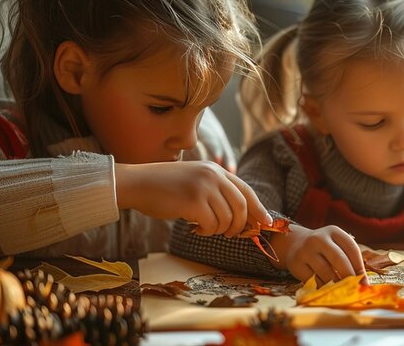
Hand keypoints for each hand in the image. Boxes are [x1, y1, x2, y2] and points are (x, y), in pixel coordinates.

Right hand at [114, 161, 270, 236]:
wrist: (137, 183)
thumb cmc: (165, 187)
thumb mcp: (196, 180)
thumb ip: (216, 190)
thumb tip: (241, 215)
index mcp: (216, 170)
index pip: (246, 190)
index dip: (258, 209)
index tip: (266, 223)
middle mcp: (214, 175)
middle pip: (242, 208)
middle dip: (239, 226)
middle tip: (229, 234)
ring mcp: (204, 188)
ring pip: (228, 219)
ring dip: (219, 230)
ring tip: (204, 228)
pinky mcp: (193, 202)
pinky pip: (212, 225)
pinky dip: (206, 232)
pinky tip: (194, 228)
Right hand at [267, 224, 366, 283]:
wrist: (295, 244)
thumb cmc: (324, 248)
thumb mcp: (336, 245)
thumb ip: (349, 258)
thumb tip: (363, 283)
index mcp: (333, 231)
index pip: (351, 248)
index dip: (360, 266)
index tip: (364, 281)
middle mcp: (318, 238)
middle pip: (339, 259)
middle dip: (349, 276)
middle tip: (355, 289)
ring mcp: (305, 251)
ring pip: (326, 272)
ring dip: (336, 284)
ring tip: (342, 291)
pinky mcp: (296, 264)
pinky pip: (313, 280)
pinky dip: (323, 287)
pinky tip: (327, 289)